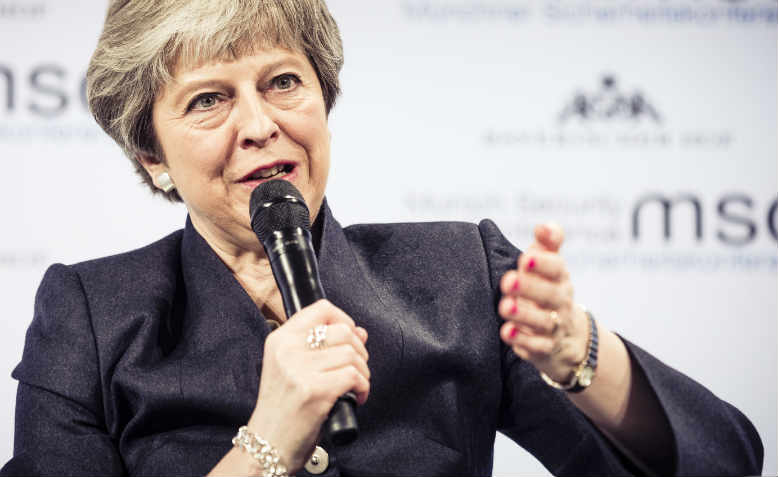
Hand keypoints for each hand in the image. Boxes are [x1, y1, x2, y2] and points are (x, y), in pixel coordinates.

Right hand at [247, 300, 369, 473]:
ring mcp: (300, 370)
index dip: (344, 320)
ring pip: (351, 354)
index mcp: (280, 340)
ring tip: (355, 385)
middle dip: (359, 350)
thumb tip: (360, 332)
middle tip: (356, 368)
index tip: (351, 337)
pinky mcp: (315, 391)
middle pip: (343, 331)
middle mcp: (288, 350)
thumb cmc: (282, 409)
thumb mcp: (294, 370)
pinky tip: (356, 398)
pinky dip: (363, 388)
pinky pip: (354, 376)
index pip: (321, 309)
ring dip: (363, 372)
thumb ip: (324, 347)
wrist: (268, 444)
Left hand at [498, 223, 588, 382]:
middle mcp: (560, 302)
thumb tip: (544, 226)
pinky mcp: (545, 349)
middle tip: (508, 280)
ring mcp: (554, 327)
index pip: (557, 268)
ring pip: (543, 322)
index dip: (543, 262)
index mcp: (559, 278)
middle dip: (529, 287)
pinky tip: (507, 334)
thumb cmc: (548, 290)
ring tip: (505, 307)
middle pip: (550, 295)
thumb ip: (547, 243)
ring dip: (524, 315)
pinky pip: (537, 347)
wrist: (569, 337)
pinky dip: (523, 342)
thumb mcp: (549, 265)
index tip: (524, 258)